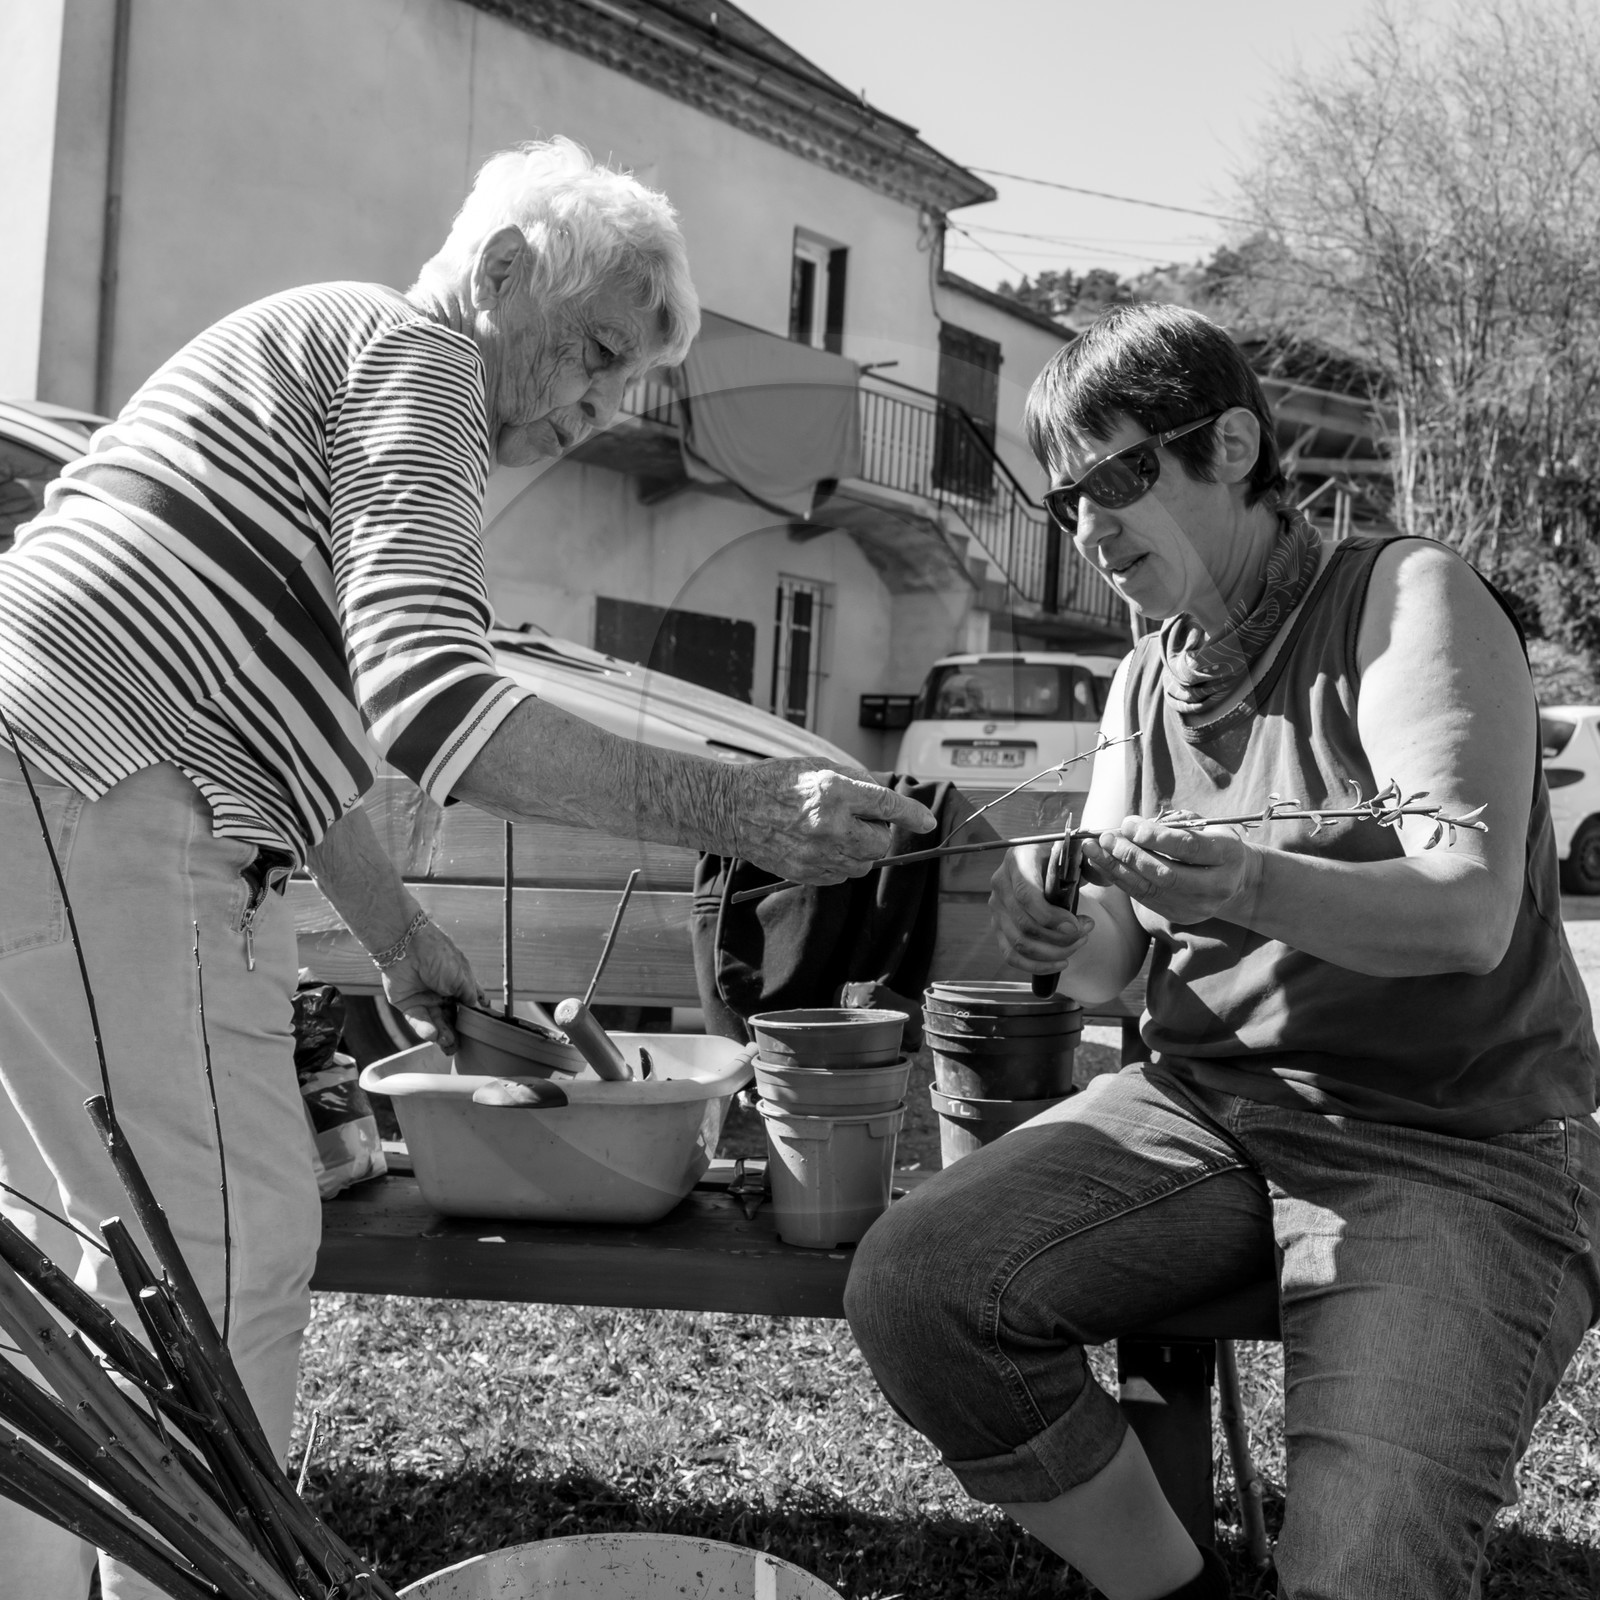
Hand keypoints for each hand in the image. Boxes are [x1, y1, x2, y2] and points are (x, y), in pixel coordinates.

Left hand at [378, 917, 486, 1054]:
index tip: (478, 1032)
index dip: (472, 1018)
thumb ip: (470, 996)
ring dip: (442, 1033)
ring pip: (435, 1022)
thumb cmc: (438, 955)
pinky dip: (425, 1028)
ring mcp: (425, 998)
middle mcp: (442, 992)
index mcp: (457, 983)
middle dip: (456, 1032)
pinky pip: (417, 1019)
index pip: (467, 1005)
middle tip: (459, 1045)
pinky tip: (433, 1034)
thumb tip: (478, 1011)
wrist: (406, 945)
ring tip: (448, 1043)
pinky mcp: (407, 1004)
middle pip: (451, 1017)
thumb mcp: (462, 976)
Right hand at [732, 762, 936, 883]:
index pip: (887, 805)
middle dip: (876, 830)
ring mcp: (818, 854)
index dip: (912, 814)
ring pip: (865, 863)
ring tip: (833, 831)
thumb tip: (885, 802)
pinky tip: (818, 845)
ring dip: (859, 848)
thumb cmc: (776, 782)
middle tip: (854, 817)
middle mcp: (830, 825)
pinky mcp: (808, 874)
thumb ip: (856, 782)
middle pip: (880, 841)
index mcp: (834, 791)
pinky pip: (843, 875)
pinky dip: (840, 862)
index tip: (927, 822)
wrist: (734, 810)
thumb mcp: (818, 767)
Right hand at [989, 843, 1095, 973]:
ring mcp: (996, 906)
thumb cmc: (1061, 859)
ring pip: (1019, 943)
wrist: (1042, 862)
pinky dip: (1036, 965)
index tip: (1078, 926)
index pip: (1026, 895)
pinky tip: (1061, 963)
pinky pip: (1011, 955)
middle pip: (1025, 924)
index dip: (1051, 917)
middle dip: (1060, 938)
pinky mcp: (998, 926)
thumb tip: (1102, 877)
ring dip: (1053, 952)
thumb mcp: (1076, 854)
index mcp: (1018, 859)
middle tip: (1085, 934)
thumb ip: (1092, 864)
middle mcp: (1001, 883)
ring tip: (1078, 943)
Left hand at [1083, 815, 1261, 924]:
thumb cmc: (1214, 844)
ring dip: (1117, 869)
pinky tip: (1104, 865)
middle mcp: (1215, 886)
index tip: (1128, 824)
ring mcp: (1197, 906)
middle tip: (1106, 838)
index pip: (1188, 848)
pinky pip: (1144, 898)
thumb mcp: (1206, 826)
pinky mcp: (1179, 916)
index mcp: (1228, 855)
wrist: (1234, 881)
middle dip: (1130, 855)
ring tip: (1095, 851)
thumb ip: (1173, 824)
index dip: (1155, 837)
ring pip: (1150, 889)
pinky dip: (1121, 880)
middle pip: (1166, 874)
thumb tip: (1131, 826)